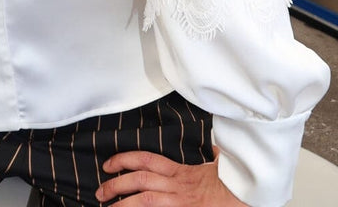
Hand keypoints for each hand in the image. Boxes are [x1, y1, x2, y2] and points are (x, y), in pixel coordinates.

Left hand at [95, 148, 246, 205]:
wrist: (245, 196)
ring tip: (107, 206)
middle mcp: (177, 186)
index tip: (108, 164)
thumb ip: (213, 155)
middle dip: (116, 184)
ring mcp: (179, 202)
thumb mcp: (220, 165)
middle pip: (139, 180)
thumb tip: (214, 144)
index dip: (124, 159)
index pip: (146, 160)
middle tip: (100, 192)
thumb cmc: (234, 184)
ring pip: (145, 200)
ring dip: (123, 204)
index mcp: (181, 172)